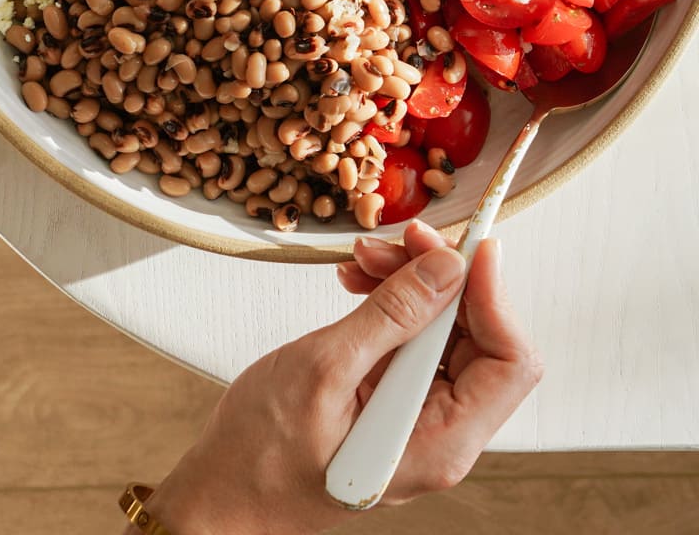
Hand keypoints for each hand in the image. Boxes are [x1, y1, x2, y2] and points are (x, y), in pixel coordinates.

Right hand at [148, 221, 541, 534]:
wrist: (224, 491)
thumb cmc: (262, 453)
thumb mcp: (324, 370)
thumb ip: (390, 317)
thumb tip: (447, 269)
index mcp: (439, 441)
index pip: (508, 362)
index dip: (493, 296)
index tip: (464, 245)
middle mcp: (440, 433)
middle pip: (479, 340)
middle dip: (442, 280)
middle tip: (396, 242)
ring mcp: (417, 418)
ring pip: (444, 334)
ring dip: (411, 286)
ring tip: (362, 260)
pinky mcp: (391, 403)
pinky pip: (412, 344)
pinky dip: (391, 305)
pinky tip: (358, 284)